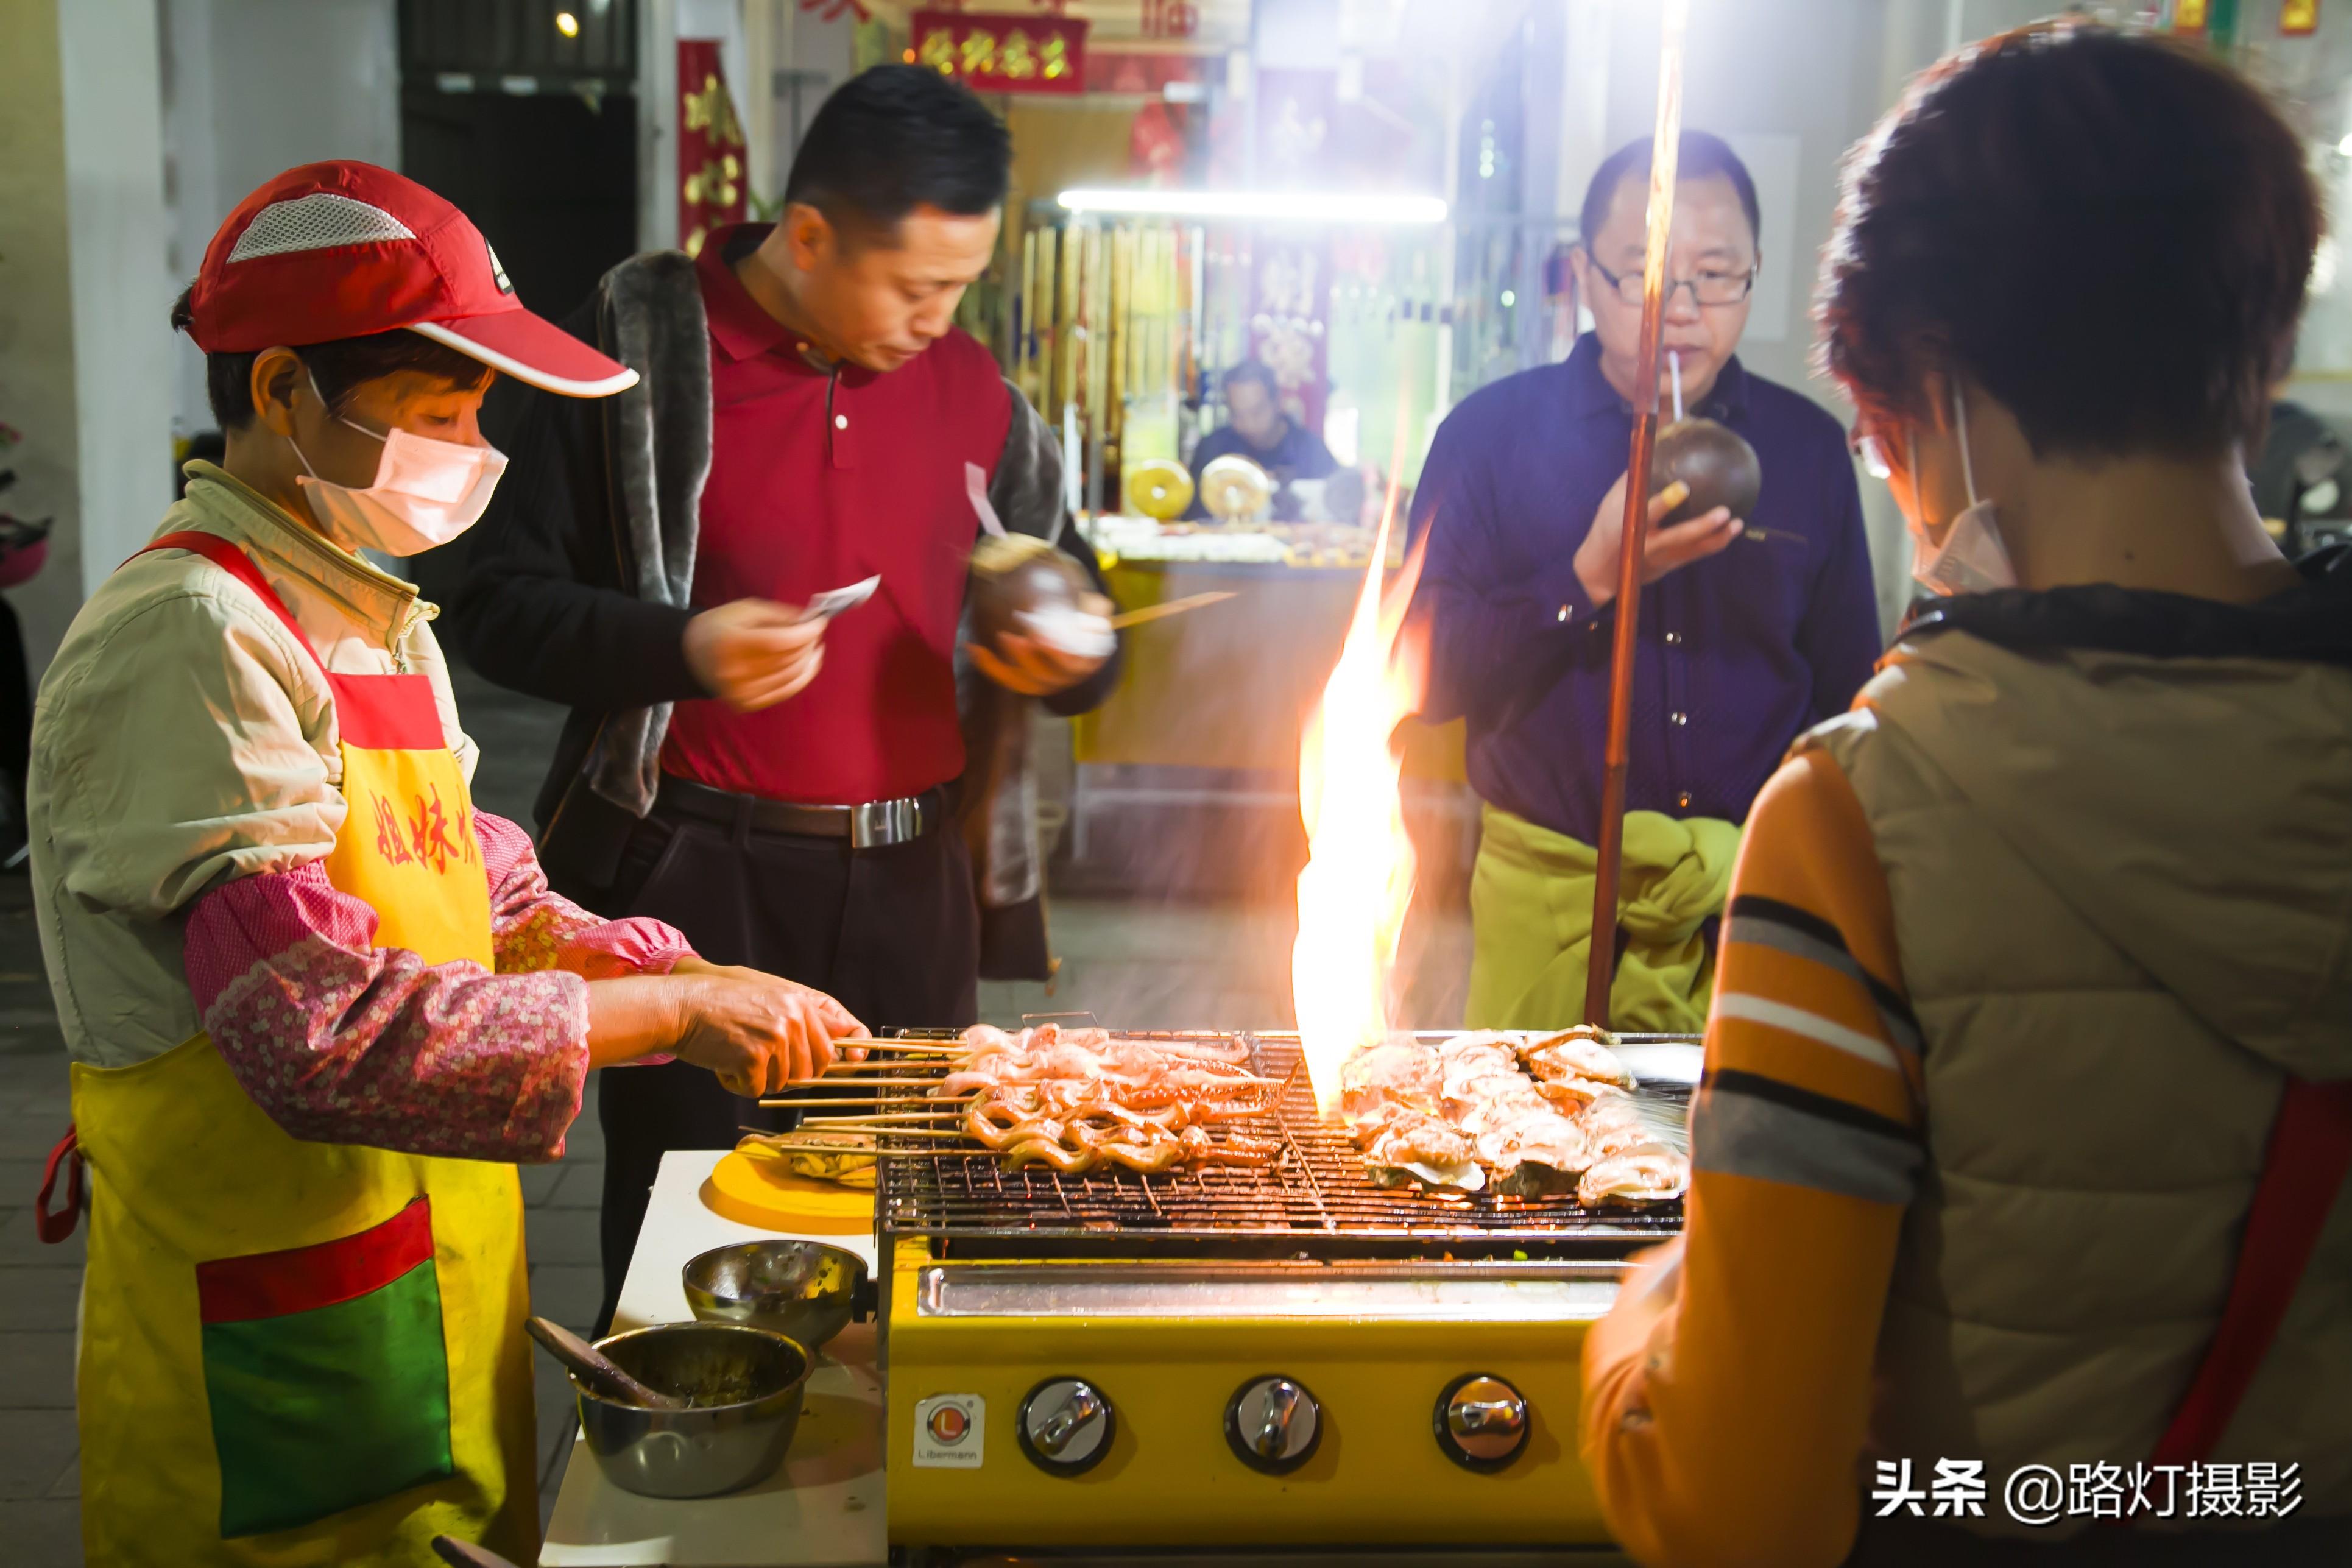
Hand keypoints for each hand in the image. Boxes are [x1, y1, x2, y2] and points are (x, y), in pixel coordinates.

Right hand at [668, 963, 869, 1097]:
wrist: (682, 1007)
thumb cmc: (720, 1002)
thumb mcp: (768, 995)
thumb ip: (802, 1016)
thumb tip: (838, 1044)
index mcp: (800, 1002)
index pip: (836, 1039)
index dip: (845, 1057)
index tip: (854, 1063)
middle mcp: (793, 1019)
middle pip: (813, 1070)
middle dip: (792, 1073)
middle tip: (763, 1061)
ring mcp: (775, 1039)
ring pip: (784, 1083)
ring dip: (760, 1077)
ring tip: (737, 1053)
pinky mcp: (754, 1059)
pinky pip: (757, 1089)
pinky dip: (739, 1084)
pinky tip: (724, 1063)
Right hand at [684, 599, 826, 712]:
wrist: (692, 654)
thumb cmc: (722, 626)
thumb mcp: (745, 609)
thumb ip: (778, 615)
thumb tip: (810, 622)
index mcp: (730, 642)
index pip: (779, 642)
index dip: (805, 633)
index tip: (820, 622)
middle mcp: (733, 671)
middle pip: (787, 660)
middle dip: (808, 644)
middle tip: (815, 633)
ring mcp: (739, 692)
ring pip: (790, 678)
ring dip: (809, 662)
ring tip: (815, 648)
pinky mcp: (745, 704)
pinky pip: (784, 692)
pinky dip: (801, 678)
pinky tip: (807, 665)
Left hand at [967, 590, 1113, 696]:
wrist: (1070, 636)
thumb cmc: (1080, 621)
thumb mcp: (1093, 613)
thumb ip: (1096, 610)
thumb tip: (1099, 607)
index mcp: (1085, 663)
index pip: (1070, 663)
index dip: (1053, 651)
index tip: (1038, 634)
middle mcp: (1064, 678)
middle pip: (1043, 675)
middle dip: (1024, 657)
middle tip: (1009, 636)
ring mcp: (1043, 683)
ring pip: (1021, 681)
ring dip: (1004, 664)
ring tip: (998, 637)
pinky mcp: (1023, 682)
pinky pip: (1003, 678)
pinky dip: (987, 664)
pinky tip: (972, 646)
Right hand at [1573, 474, 1742, 608]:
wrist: (1604, 571)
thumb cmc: (1608, 528)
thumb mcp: (1612, 502)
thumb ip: (1633, 476)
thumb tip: (1641, 437)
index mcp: (1632, 525)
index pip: (1650, 512)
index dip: (1667, 501)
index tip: (1684, 487)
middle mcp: (1649, 543)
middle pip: (1679, 537)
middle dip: (1702, 527)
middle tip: (1724, 512)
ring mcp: (1663, 557)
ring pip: (1695, 549)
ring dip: (1719, 537)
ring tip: (1738, 523)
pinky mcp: (1672, 564)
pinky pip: (1698, 553)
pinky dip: (1717, 542)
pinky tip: (1733, 530)